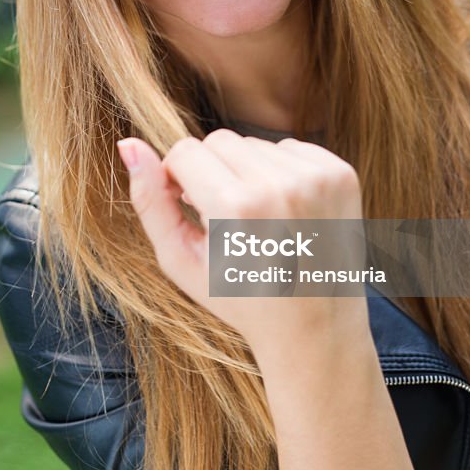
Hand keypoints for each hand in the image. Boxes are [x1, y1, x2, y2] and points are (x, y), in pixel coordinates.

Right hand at [117, 129, 368, 367]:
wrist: (316, 328)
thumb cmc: (241, 298)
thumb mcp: (181, 261)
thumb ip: (150, 201)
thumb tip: (128, 144)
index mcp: (236, 208)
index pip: (185, 151)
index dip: (181, 179)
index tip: (194, 210)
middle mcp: (280, 186)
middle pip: (221, 140)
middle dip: (215, 172)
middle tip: (228, 220)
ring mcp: (317, 178)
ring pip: (257, 143)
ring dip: (251, 172)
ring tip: (261, 220)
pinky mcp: (342, 174)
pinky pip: (293, 148)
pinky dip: (284, 172)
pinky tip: (289, 212)